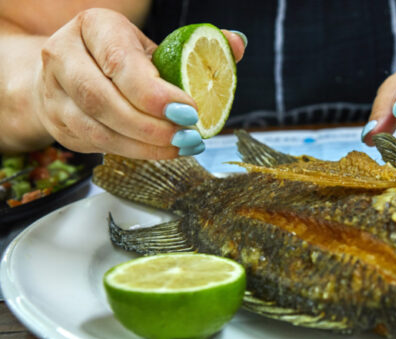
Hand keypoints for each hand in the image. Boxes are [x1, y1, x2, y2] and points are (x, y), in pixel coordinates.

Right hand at [31, 8, 245, 158]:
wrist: (72, 71)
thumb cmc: (124, 59)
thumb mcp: (156, 48)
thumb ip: (198, 48)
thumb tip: (236, 43)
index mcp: (94, 26)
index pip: (120, 62)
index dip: (155, 93)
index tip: (190, 111)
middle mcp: (65, 54)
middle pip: (102, 98)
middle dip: (151, 124)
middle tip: (188, 134)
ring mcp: (55, 91)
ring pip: (98, 127)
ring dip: (145, 144)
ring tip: (181, 145)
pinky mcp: (58, 122)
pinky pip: (97, 144)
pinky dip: (135, 152)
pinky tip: (162, 151)